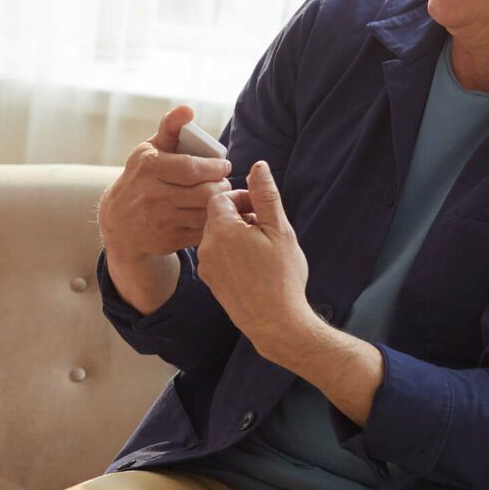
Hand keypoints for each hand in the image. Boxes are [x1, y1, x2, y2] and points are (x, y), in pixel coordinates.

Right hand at [99, 105, 232, 291]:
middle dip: (222, 186)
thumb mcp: (150, 152)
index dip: (215, 167)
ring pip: (205, 213)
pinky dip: (211, 223)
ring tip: (219, 196)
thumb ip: (170, 128)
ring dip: (220, 204)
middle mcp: (151, 195)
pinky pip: (200, 231)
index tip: (223, 165)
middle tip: (224, 182)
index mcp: (148, 167)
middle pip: (204, 192)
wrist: (118, 223)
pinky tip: (210, 215)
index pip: (193, 168)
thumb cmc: (141, 179)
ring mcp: (158, 220)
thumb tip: (188, 109)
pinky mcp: (167, 240)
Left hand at [195, 159, 316, 357]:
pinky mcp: (212, 282)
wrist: (276, 323)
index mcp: (220, 230)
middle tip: (265, 228)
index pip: (219, 197)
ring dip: (237, 234)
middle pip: (216, 216)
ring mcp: (207, 267)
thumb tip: (258, 166)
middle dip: (240, 215)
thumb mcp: (279, 230)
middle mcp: (206, 247)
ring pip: (217, 237)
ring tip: (262, 247)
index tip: (262, 210)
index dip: (242, 198)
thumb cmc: (281, 276)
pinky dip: (233, 253)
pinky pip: (218, 256)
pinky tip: (254, 265)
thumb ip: (265, 196)